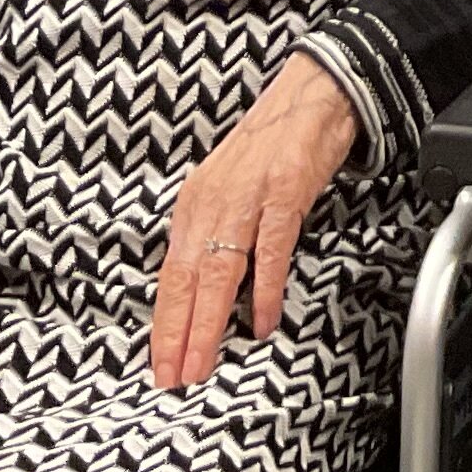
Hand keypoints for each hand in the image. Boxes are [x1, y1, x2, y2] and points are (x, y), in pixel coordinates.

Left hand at [149, 52, 359, 388]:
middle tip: (173, 378)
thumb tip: (203, 288)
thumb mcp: (228, 188)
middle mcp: (212, 201)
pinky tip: (262, 319)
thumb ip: (214, 234)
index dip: (163, 324)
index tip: (159, 363)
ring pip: (218, 271)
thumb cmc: (274, 143)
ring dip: (208, 323)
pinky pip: (270, 249)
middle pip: (185, 279)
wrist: (312, 93)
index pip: (169, 275)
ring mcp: (247, 196)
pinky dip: (265, 288)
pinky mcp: (284, 191)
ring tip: (202, 362)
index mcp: (194, 203)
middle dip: (176, 335)